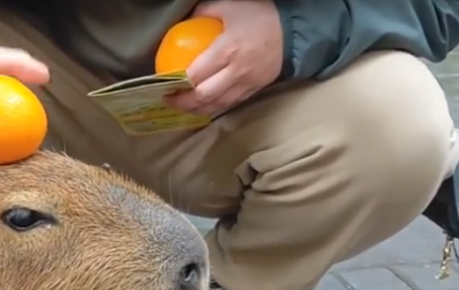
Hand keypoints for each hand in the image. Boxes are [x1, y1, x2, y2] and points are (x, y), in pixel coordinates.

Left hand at [165, 0, 282, 116]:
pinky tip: (202, 105)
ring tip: (182, 106)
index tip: (163, 84)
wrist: (295, 30)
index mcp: (227, 49)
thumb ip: (204, 13)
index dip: (176, 84)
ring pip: (216, 105)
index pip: (196, 75)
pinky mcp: (255, 90)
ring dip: (196, 110)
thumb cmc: (260, 16)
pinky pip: (229, 104)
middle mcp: (236, 71)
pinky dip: (213, 108)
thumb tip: (183, 22)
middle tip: (169, 99)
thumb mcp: (230, 6)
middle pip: (203, 96)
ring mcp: (247, 84)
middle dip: (183, 102)